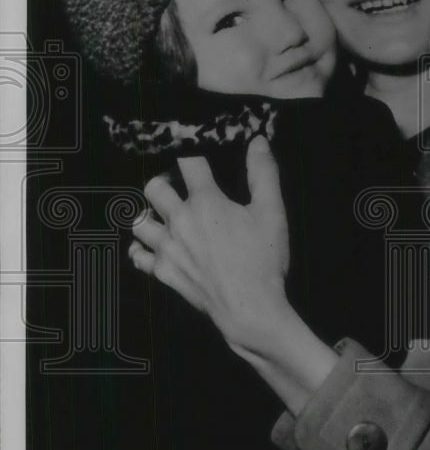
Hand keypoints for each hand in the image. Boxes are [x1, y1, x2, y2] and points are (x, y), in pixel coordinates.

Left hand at [130, 136, 291, 351]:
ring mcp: (168, 248)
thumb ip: (263, 174)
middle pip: (153, 187)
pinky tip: (153, 246)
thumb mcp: (272, 213)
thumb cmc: (263, 260)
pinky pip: (138, 256)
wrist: (250, 308)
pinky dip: (142, 248)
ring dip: (150, 215)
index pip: (188, 161)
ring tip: (165, 216)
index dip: (190, 150)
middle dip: (165, 181)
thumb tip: (258, 141)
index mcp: (205, 202)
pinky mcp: (163, 272)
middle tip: (180, 186)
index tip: (195, 151)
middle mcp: (179, 221)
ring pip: (139, 221)